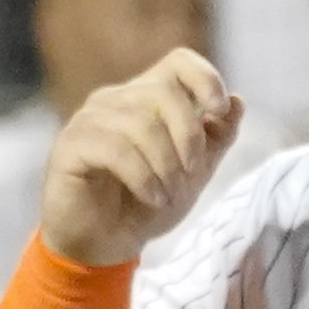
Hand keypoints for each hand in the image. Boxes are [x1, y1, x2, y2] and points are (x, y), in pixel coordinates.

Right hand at [32, 47, 240, 263]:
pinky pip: (116, 149)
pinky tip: (152, 197)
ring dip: (167, 166)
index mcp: (144, 98)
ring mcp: (88, 119)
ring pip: (142, 123)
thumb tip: (238, 101)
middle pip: (164, 91)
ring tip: (169, 196)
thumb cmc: (142, 208)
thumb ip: (215, 139)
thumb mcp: (192, 175)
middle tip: (192, 174)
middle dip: (189, 136)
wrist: (99, 247)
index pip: (178, 62)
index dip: (205, 78)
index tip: (219, 111)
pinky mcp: (70, 145)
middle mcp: (114, 100)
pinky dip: (143, 177)